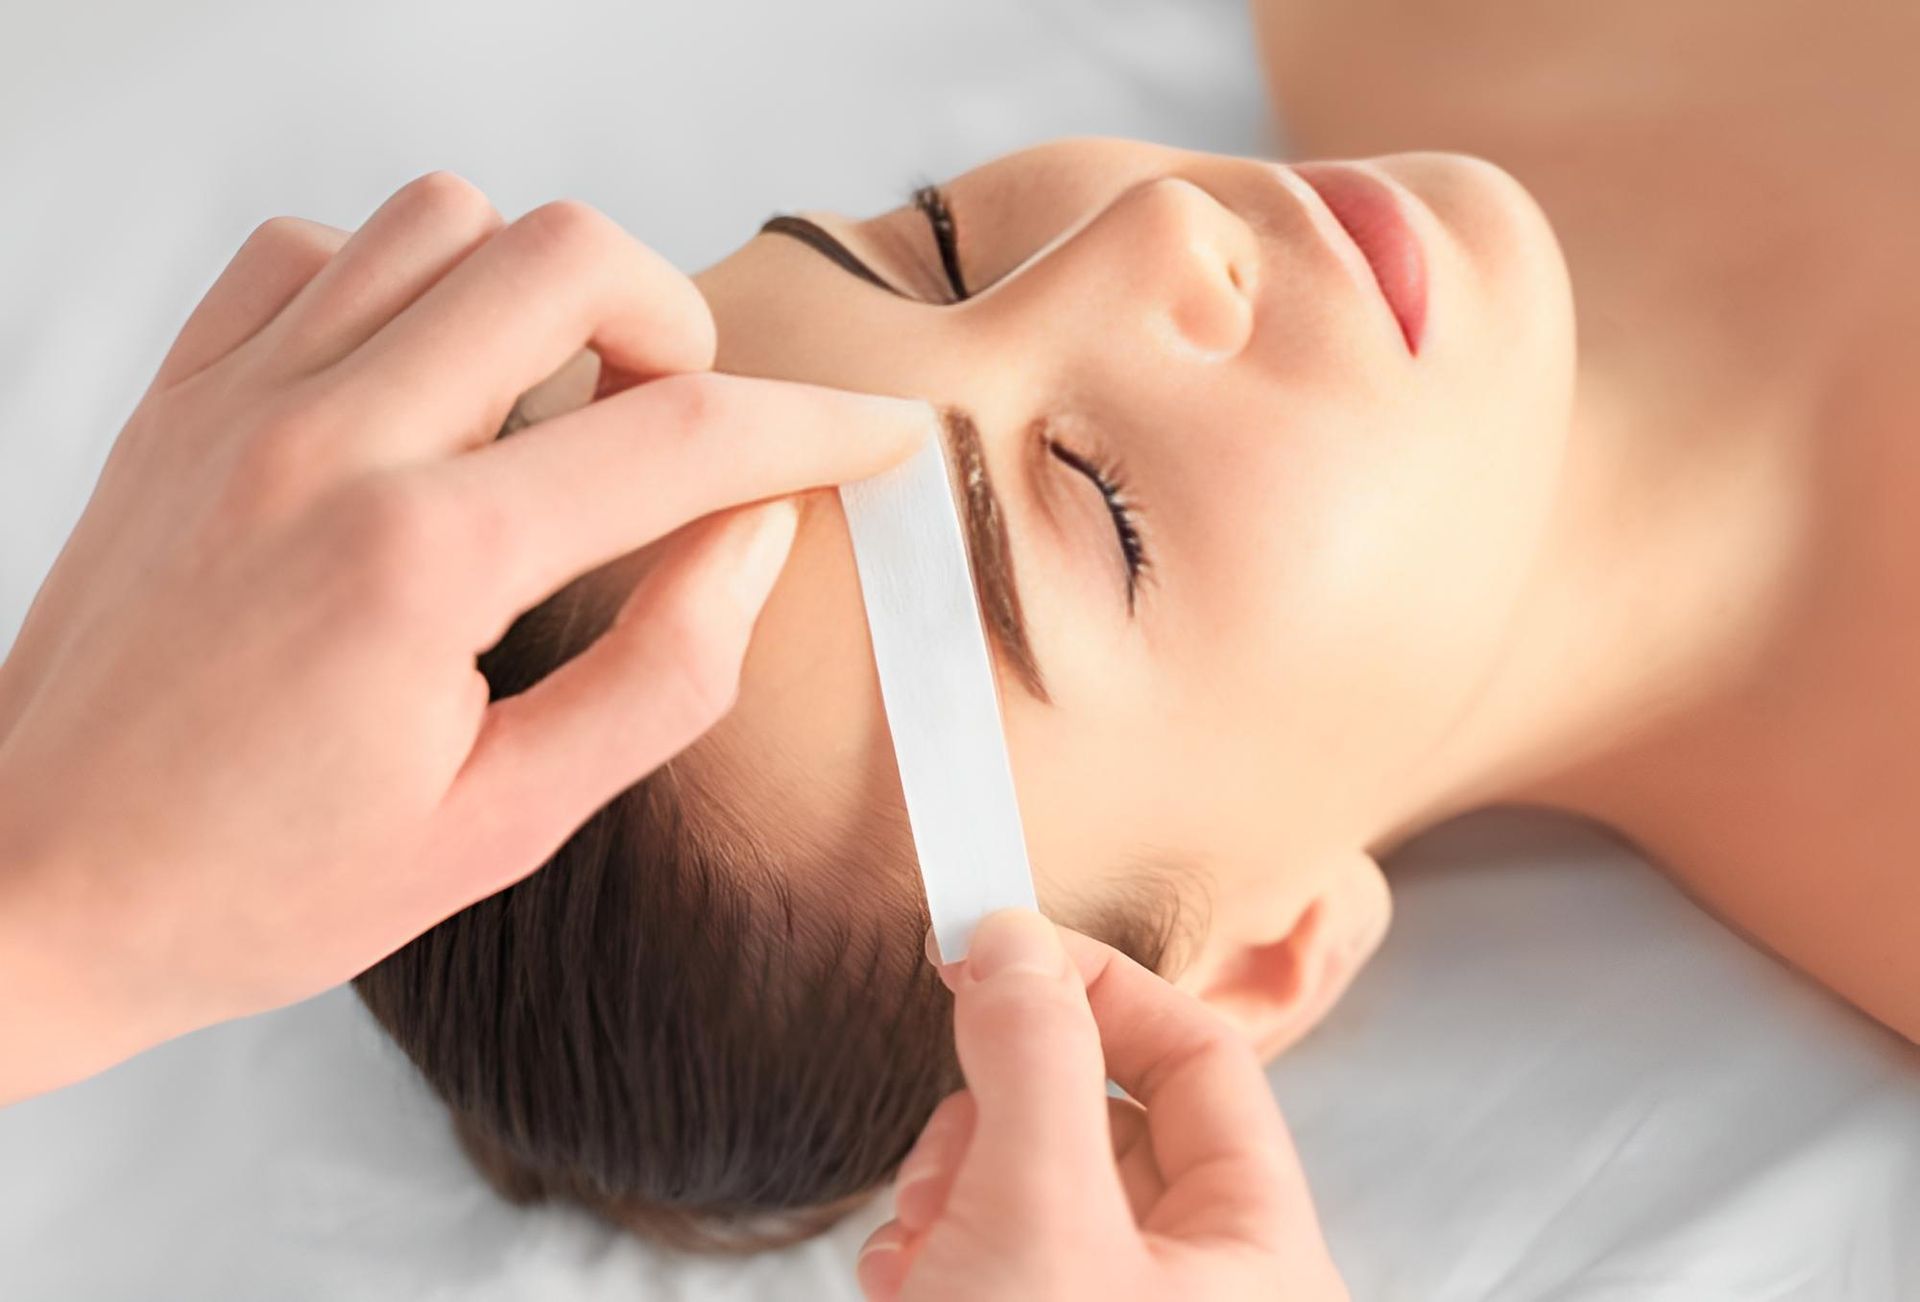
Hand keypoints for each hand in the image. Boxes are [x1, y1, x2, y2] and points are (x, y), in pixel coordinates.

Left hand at [0, 173, 928, 1102]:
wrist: (33, 887)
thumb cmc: (258, 882)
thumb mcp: (507, 826)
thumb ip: (663, 672)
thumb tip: (753, 538)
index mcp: (422, 564)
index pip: (680, 436)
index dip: (814, 426)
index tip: (874, 432)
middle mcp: (328, 445)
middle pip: (567, 257)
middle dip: (678, 328)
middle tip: (686, 427)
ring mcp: (240, 401)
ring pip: (444, 221)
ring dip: (539, 293)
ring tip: (552, 407)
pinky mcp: (180, 394)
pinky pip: (313, 247)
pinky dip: (398, 284)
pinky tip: (419, 389)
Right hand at [857, 910, 1348, 1301]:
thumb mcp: (1036, 1219)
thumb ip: (1036, 1061)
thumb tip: (1015, 942)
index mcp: (1258, 1257)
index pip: (1203, 1060)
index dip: (1101, 989)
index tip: (999, 950)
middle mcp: (1200, 1289)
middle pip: (1105, 1119)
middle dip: (1003, 1111)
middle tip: (951, 1135)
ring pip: (1035, 1184)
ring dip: (953, 1185)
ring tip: (921, 1235)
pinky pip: (994, 1252)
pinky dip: (936, 1246)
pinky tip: (906, 1278)